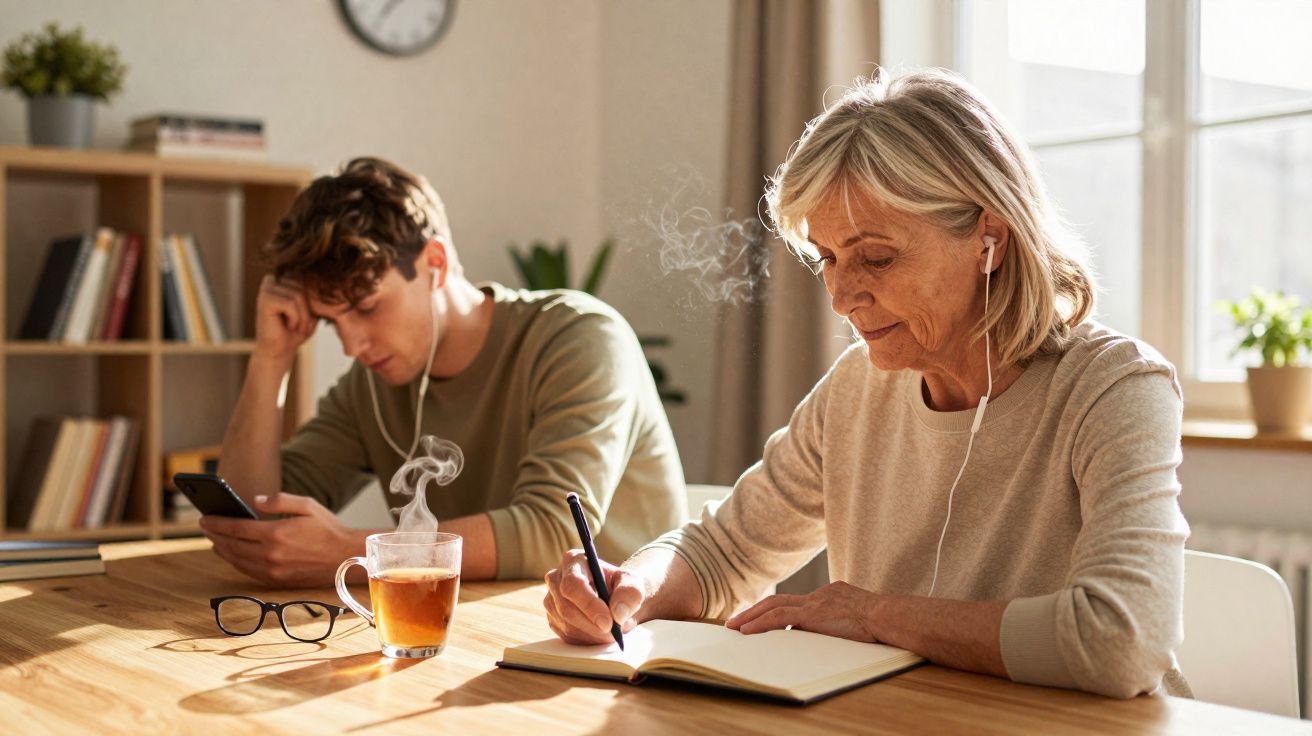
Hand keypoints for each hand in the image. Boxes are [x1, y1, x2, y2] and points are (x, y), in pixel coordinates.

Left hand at [198, 492, 355, 586]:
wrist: (346, 557)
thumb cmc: (328, 529)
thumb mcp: (307, 505)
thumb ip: (279, 500)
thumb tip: (254, 501)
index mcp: (276, 534)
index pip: (236, 528)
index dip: (217, 523)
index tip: (205, 518)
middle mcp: (271, 555)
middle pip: (231, 545)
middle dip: (215, 535)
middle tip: (205, 527)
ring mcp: (273, 571)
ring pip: (237, 561)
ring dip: (222, 550)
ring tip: (215, 540)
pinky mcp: (277, 581)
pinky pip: (248, 572)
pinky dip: (236, 562)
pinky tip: (233, 554)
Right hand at [253, 275, 316, 364]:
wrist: (280, 351)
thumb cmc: (296, 331)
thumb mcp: (312, 310)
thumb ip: (315, 295)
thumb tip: (322, 283)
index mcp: (283, 280)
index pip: (308, 281)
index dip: (313, 302)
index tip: (307, 319)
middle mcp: (273, 280)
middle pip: (303, 287)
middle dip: (308, 309)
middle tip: (302, 326)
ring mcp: (267, 289)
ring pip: (298, 295)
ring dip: (302, 316)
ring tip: (295, 327)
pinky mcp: (264, 299)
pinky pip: (290, 303)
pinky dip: (295, 318)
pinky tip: (289, 326)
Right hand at [543, 549, 647, 644]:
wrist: (615, 598)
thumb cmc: (621, 586)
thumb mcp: (632, 583)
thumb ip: (629, 593)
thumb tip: (618, 613)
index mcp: (574, 560)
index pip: (573, 584)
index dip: (589, 605)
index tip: (608, 623)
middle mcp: (556, 578)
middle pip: (567, 608)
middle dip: (593, 625)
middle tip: (614, 633)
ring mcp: (551, 599)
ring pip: (567, 625)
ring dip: (593, 634)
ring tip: (613, 631)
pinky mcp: (553, 618)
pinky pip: (567, 636)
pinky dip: (587, 640)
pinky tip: (601, 633)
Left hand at [726, 581, 881, 641]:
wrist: (887, 617)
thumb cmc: (881, 624)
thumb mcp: (859, 621)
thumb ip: (842, 624)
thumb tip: (830, 636)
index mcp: (832, 595)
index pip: (798, 603)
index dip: (779, 611)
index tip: (765, 618)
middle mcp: (820, 595)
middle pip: (780, 600)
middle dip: (756, 610)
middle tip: (737, 620)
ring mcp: (815, 602)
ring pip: (774, 606)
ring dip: (751, 617)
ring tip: (735, 626)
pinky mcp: (812, 613)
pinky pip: (779, 617)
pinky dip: (760, 623)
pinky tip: (746, 631)